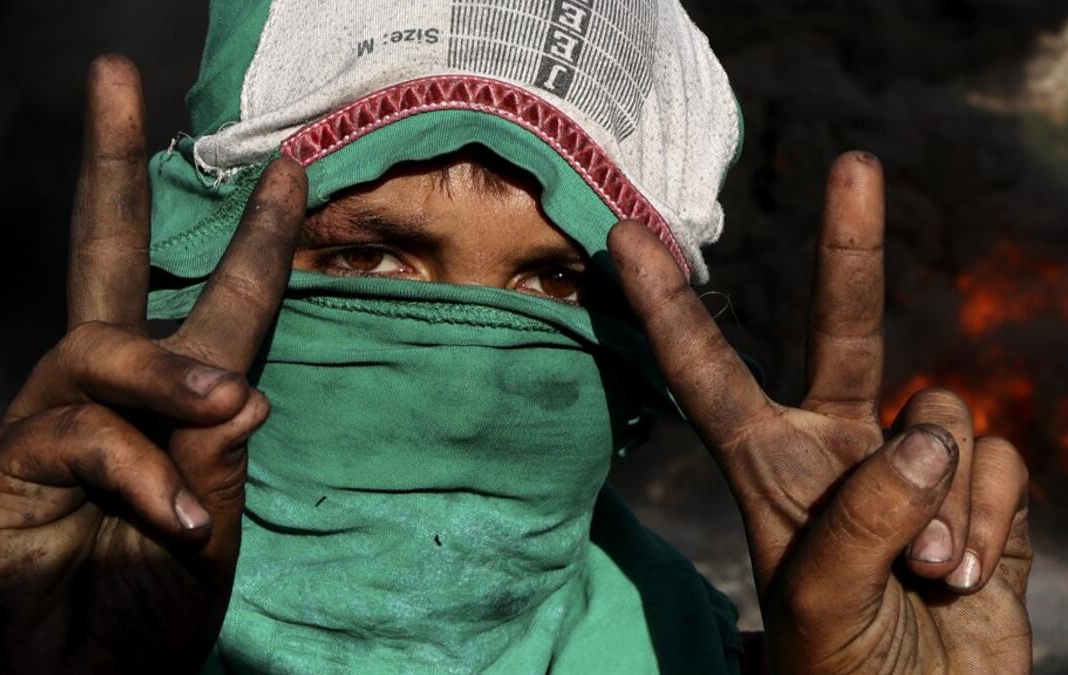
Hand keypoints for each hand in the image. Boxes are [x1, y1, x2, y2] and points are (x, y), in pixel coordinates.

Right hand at [0, 56, 305, 673]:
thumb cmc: (153, 603)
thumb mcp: (216, 524)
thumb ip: (224, 457)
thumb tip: (249, 386)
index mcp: (172, 397)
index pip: (219, 299)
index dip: (255, 237)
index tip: (292, 167)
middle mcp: (107, 390)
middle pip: (103, 255)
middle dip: (109, 166)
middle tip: (111, 79)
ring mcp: (54, 420)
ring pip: (102, 349)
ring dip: (167, 376)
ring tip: (220, 410)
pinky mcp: (11, 466)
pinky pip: (77, 437)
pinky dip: (136, 472)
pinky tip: (175, 515)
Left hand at [609, 152, 1031, 673]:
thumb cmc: (844, 671)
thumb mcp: (821, 604)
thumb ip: (861, 519)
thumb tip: (926, 433)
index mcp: (769, 469)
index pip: (706, 373)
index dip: (668, 306)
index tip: (623, 235)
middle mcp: (837, 451)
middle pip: (844, 331)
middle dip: (849, 251)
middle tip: (855, 163)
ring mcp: (909, 466)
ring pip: (941, 416)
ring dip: (942, 504)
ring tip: (925, 576)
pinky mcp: (977, 491)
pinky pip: (995, 463)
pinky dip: (989, 521)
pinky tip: (968, 577)